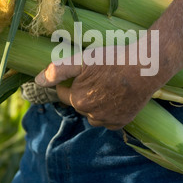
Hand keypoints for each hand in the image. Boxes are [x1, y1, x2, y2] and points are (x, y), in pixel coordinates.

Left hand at [35, 44, 154, 129]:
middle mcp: (91, 115)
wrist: (144, 68)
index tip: (78, 73)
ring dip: (95, 104)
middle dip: (82, 93)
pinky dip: (109, 111)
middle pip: (79, 104)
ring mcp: (107, 120)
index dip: (68, 82)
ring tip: (106, 86)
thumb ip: (57, 70)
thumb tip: (37, 80)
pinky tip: (116, 97)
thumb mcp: (82, 59)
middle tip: (96, 76)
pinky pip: (109, 120)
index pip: (63, 94)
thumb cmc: (113, 60)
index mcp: (78, 100)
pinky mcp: (122, 122)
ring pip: (93, 114)